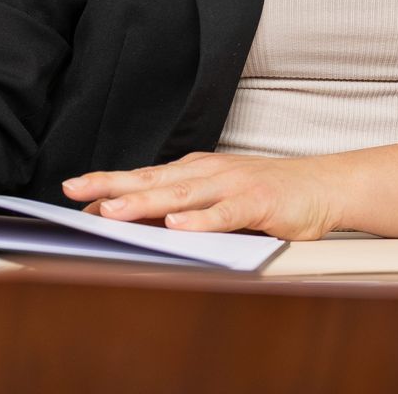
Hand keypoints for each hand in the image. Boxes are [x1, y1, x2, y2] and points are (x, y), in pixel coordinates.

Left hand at [62, 152, 344, 239]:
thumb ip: (184, 205)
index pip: (145, 176)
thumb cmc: (267, 193)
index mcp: (196, 171)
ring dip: (144, 203)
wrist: (323, 185)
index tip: (74, 193)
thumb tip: (139, 222)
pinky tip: (177, 226)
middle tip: (75, 192)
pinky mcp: (257, 202)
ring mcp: (232, 185)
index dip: (109, 184)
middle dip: (111, 186)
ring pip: (181, 196)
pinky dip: (199, 220)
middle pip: (152, 180)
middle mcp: (208, 173)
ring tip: (113, 211)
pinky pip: (224, 214)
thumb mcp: (219, 196)